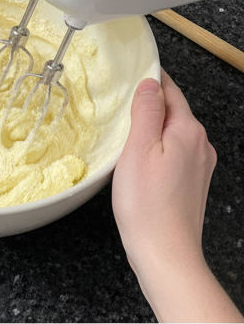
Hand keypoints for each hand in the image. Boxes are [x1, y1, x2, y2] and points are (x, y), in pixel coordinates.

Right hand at [112, 71, 241, 320]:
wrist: (164, 250)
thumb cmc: (146, 204)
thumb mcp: (138, 150)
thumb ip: (146, 112)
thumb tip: (150, 83)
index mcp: (187, 130)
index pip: (171, 92)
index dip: (151, 81)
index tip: (133, 73)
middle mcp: (200, 144)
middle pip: (175, 113)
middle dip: (152, 106)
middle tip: (122, 103)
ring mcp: (199, 166)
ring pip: (175, 136)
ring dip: (154, 132)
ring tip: (127, 134)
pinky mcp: (193, 186)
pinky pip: (175, 157)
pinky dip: (159, 153)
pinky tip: (141, 164)